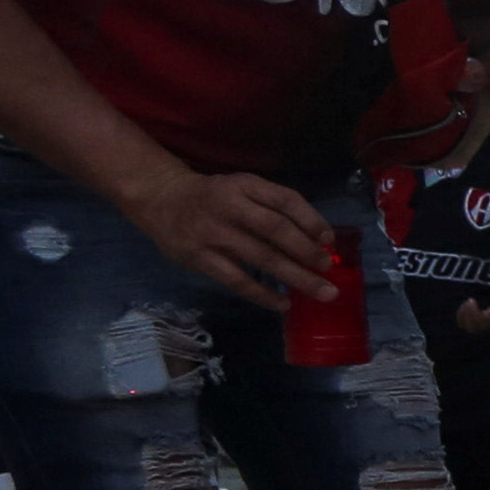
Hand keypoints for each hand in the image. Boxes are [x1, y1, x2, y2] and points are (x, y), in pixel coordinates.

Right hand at [128, 164, 342, 309]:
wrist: (160, 198)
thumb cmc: (214, 196)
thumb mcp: (242, 187)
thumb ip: (274, 205)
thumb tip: (317, 238)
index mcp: (244, 185)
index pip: (284, 199)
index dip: (311, 219)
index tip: (329, 240)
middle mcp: (229, 206)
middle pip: (275, 229)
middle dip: (307, 251)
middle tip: (328, 269)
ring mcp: (212, 233)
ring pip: (261, 257)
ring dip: (295, 276)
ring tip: (321, 291)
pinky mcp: (198, 257)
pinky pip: (236, 279)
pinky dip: (262, 293)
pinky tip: (283, 303)